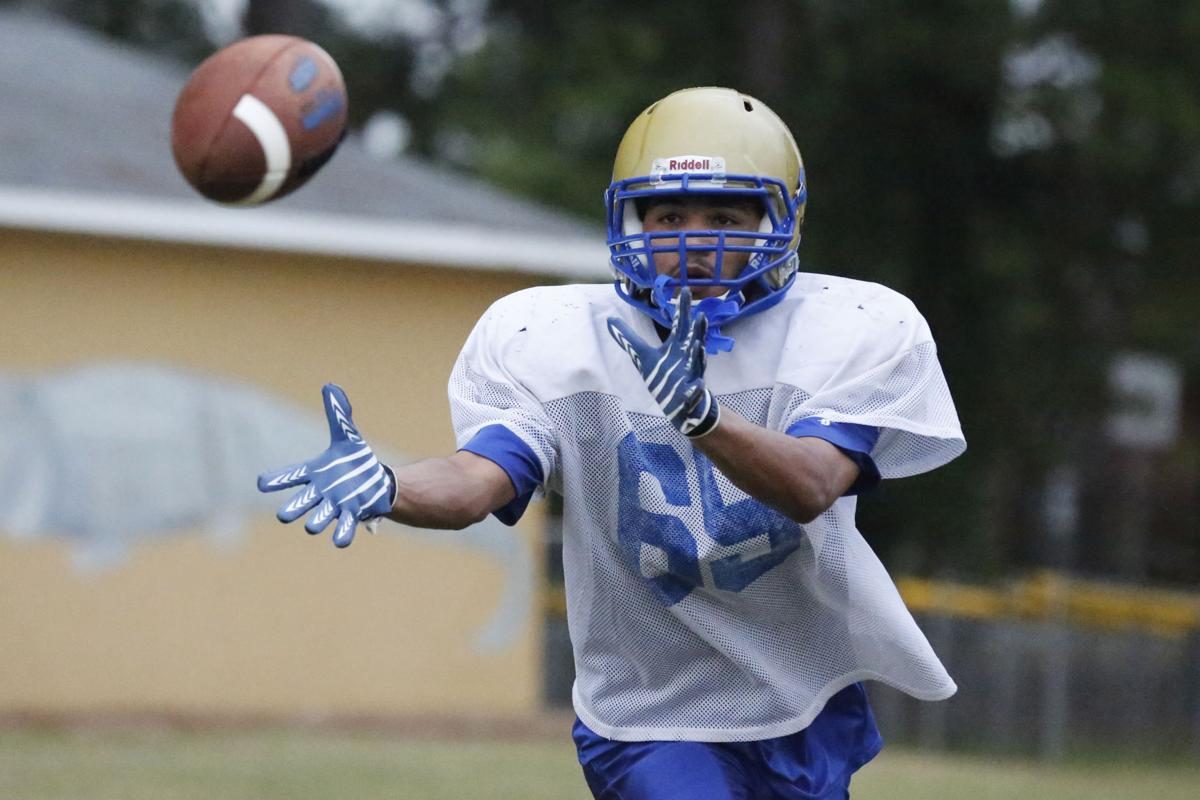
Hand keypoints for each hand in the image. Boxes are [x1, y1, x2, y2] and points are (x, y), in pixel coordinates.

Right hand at [257, 383, 394, 547]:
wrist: (375, 482)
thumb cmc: (354, 460)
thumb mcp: (347, 436)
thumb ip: (338, 414)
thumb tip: (330, 386)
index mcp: (314, 473)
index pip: (289, 476)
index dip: (275, 480)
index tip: (263, 483)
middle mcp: (320, 493)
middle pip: (297, 505)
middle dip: (290, 510)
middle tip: (284, 516)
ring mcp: (334, 507)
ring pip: (316, 520)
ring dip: (315, 522)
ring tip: (312, 525)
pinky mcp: (351, 516)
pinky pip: (342, 531)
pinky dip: (341, 536)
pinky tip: (340, 540)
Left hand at [606, 287, 719, 437]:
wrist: (680, 404)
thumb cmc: (663, 376)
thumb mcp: (642, 356)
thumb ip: (627, 338)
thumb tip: (609, 320)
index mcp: (676, 346)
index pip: (680, 324)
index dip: (682, 309)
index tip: (685, 290)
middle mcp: (686, 357)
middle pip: (692, 340)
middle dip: (697, 328)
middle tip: (701, 314)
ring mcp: (691, 375)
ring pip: (697, 363)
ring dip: (698, 355)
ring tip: (698, 345)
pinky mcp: (691, 393)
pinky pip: (695, 391)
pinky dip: (696, 388)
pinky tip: (698, 385)